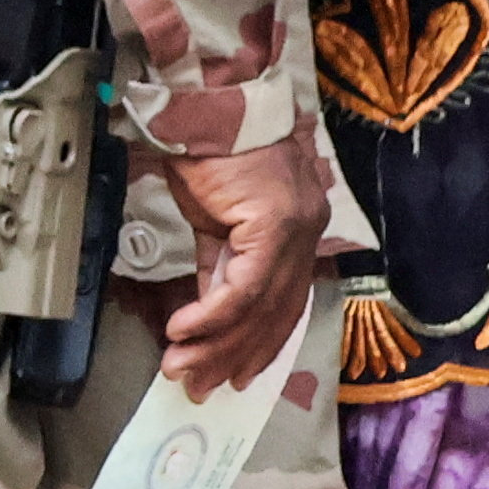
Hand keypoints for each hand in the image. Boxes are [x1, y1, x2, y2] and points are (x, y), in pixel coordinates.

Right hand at [157, 132, 330, 395]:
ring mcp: (296, 230)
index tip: (232, 377)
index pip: (283, 302)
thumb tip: (207, 309)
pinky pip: (241, 289)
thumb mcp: (214, 218)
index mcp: (296, 230)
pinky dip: (209, 316)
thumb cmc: (209, 150)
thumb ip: (220, 263)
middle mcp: (307, 232)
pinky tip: (182, 332)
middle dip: (232, 356)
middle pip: (273, 313)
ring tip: (182, 369)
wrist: (205, 102)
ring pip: (258, 308)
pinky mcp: (274, 226)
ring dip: (215, 345)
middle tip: (199, 386)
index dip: (259, 345)